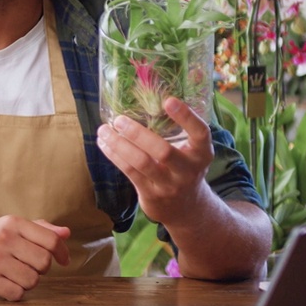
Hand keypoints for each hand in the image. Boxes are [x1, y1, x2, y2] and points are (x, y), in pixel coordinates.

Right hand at [0, 216, 70, 301]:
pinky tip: (3, 285)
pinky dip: (14, 293)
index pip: (50, 239)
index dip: (61, 252)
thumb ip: (37, 229)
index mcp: (11, 223)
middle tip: (25, 267)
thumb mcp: (6, 228)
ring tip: (11, 276)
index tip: (62, 260)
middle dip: (39, 269)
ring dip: (26, 283)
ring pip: (32, 280)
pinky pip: (17, 293)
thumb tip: (66, 233)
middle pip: (44, 262)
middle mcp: (4, 239)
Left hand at [96, 97, 214, 223]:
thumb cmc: (185, 168)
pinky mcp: (151, 194)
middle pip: (162, 150)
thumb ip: (179, 131)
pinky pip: (130, 172)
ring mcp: (169, 185)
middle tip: (119, 119)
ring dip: (119, 144)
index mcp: (202, 153)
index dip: (186, 117)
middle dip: (137, 133)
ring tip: (103, 130)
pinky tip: (104, 144)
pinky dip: (114, 156)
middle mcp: (188, 170)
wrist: (186, 208)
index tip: (168, 100)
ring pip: (140, 162)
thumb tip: (149, 97)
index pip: (200, 133)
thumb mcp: (192, 152)